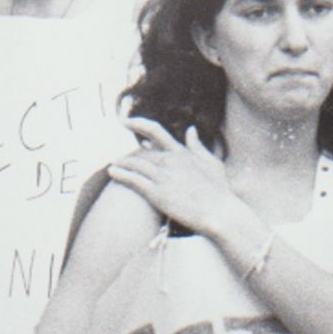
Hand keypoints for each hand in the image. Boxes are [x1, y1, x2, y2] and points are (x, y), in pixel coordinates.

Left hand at [107, 120, 236, 238]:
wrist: (220, 212)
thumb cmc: (219, 191)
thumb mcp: (212, 163)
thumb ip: (198, 146)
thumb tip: (190, 130)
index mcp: (182, 152)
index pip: (155, 132)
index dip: (139, 125)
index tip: (127, 122)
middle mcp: (170, 161)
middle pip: (141, 152)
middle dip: (128, 154)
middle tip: (116, 155)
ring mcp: (163, 177)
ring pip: (135, 164)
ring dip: (121, 163)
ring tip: (112, 164)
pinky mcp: (157, 193)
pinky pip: (134, 180)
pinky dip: (121, 174)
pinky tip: (112, 172)